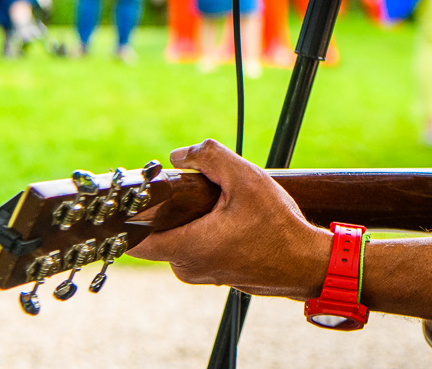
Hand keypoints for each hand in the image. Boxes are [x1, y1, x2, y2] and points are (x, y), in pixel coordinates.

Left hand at [128, 140, 331, 298]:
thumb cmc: (277, 226)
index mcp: (188, 247)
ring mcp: (200, 274)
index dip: (125, 217)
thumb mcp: (246, 178)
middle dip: (172, 208)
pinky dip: (204, 229)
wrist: (305, 264)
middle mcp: (188, 267)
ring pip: (178, 238)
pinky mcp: (213, 275)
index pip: (133, 240)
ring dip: (191, 218)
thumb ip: (209, 157)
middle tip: (197, 188)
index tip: (131, 197)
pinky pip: (195, 247)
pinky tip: (230, 218)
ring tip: (221, 204)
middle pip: (158, 231)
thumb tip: (178, 156)